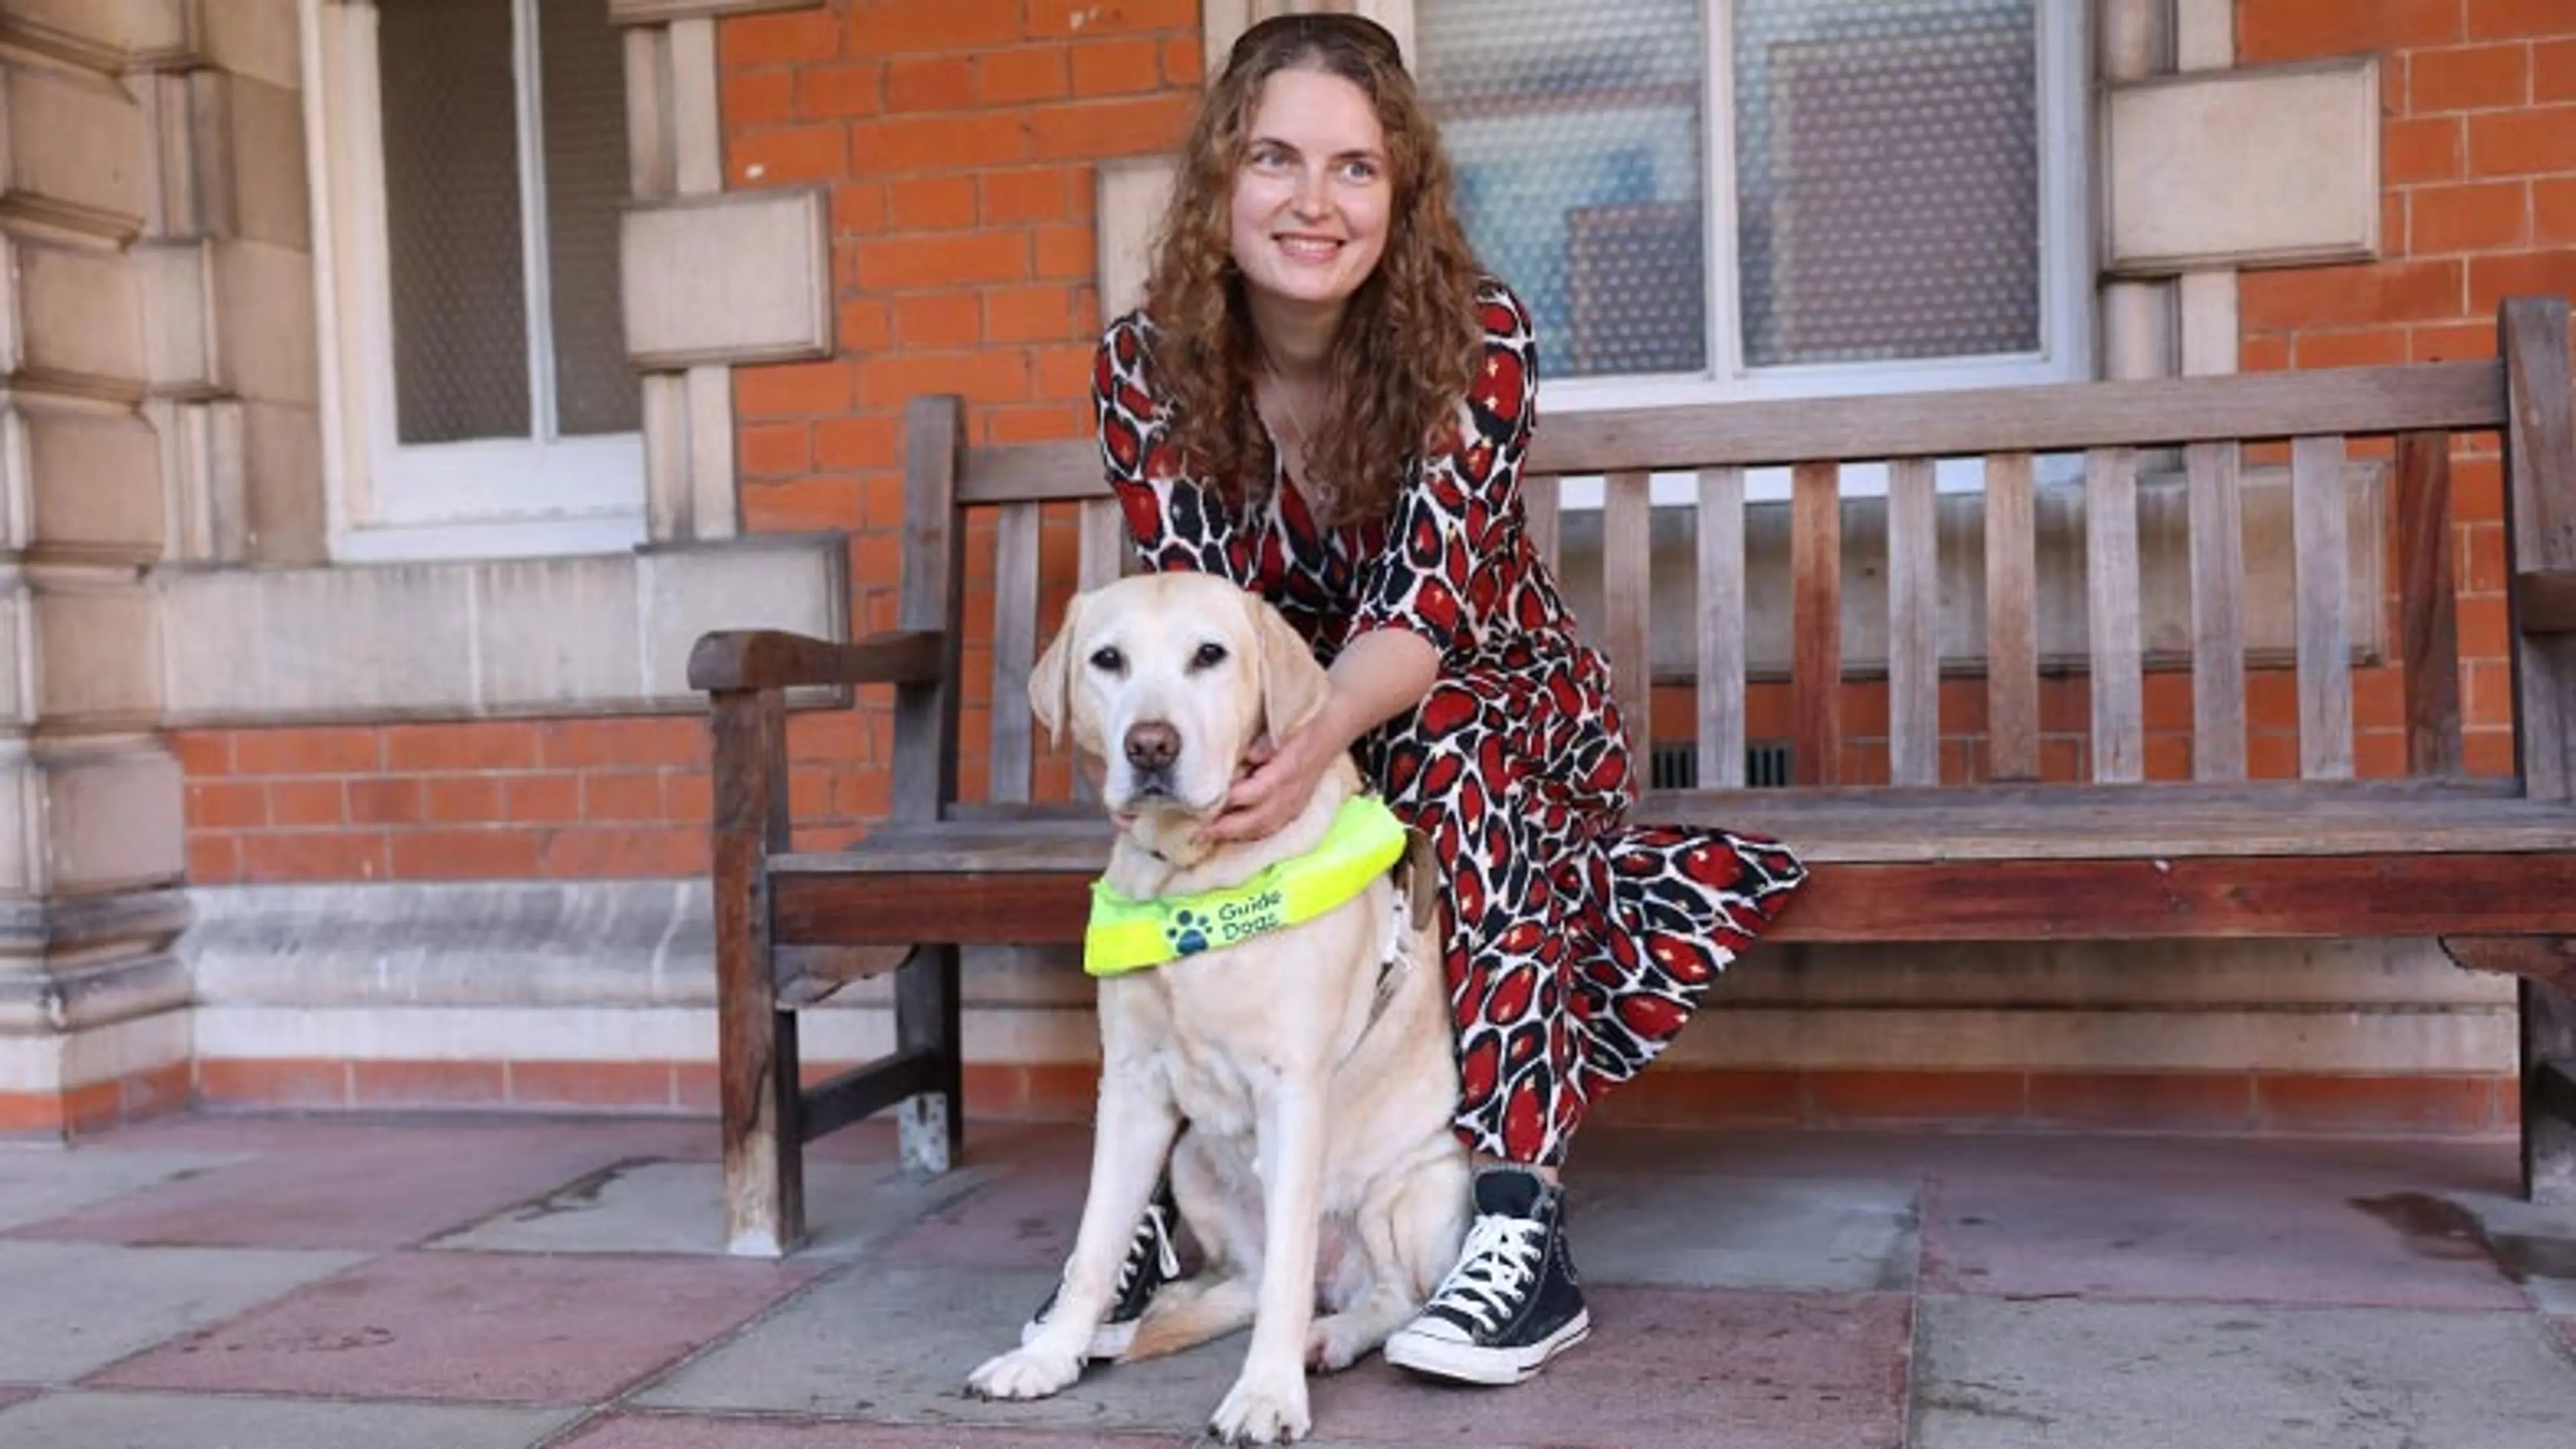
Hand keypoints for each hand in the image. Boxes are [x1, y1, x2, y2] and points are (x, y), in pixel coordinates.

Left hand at [1197, 723, 1335, 845]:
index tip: (1204, 804)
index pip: (1254, 792)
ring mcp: (1295, 804)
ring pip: (1263, 828)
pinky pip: (1272, 828)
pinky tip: (1234, 836)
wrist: (1332, 732)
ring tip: (1210, 837)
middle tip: (1198, 833)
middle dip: (1225, 828)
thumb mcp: (1280, 728)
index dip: (1230, 801)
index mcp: (1286, 771)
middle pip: (1256, 819)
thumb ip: (1261, 745)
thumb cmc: (1299, 726)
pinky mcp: (1296, 809)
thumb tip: (1242, 759)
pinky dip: (1251, 835)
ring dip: (1236, 835)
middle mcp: (1291, 793)